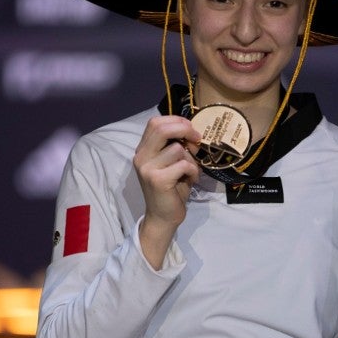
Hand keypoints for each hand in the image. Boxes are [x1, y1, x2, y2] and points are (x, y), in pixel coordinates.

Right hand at [133, 115, 201, 267]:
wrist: (163, 216)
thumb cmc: (172, 188)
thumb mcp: (172, 163)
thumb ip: (176, 146)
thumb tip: (193, 132)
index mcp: (143, 149)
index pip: (155, 122)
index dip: (176, 120)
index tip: (191, 129)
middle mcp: (141, 156)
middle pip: (161, 128)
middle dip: (184, 129)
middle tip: (197, 139)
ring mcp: (147, 168)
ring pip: (177, 149)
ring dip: (191, 158)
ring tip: (190, 170)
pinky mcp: (157, 180)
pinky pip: (183, 164)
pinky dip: (193, 171)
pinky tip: (190, 179)